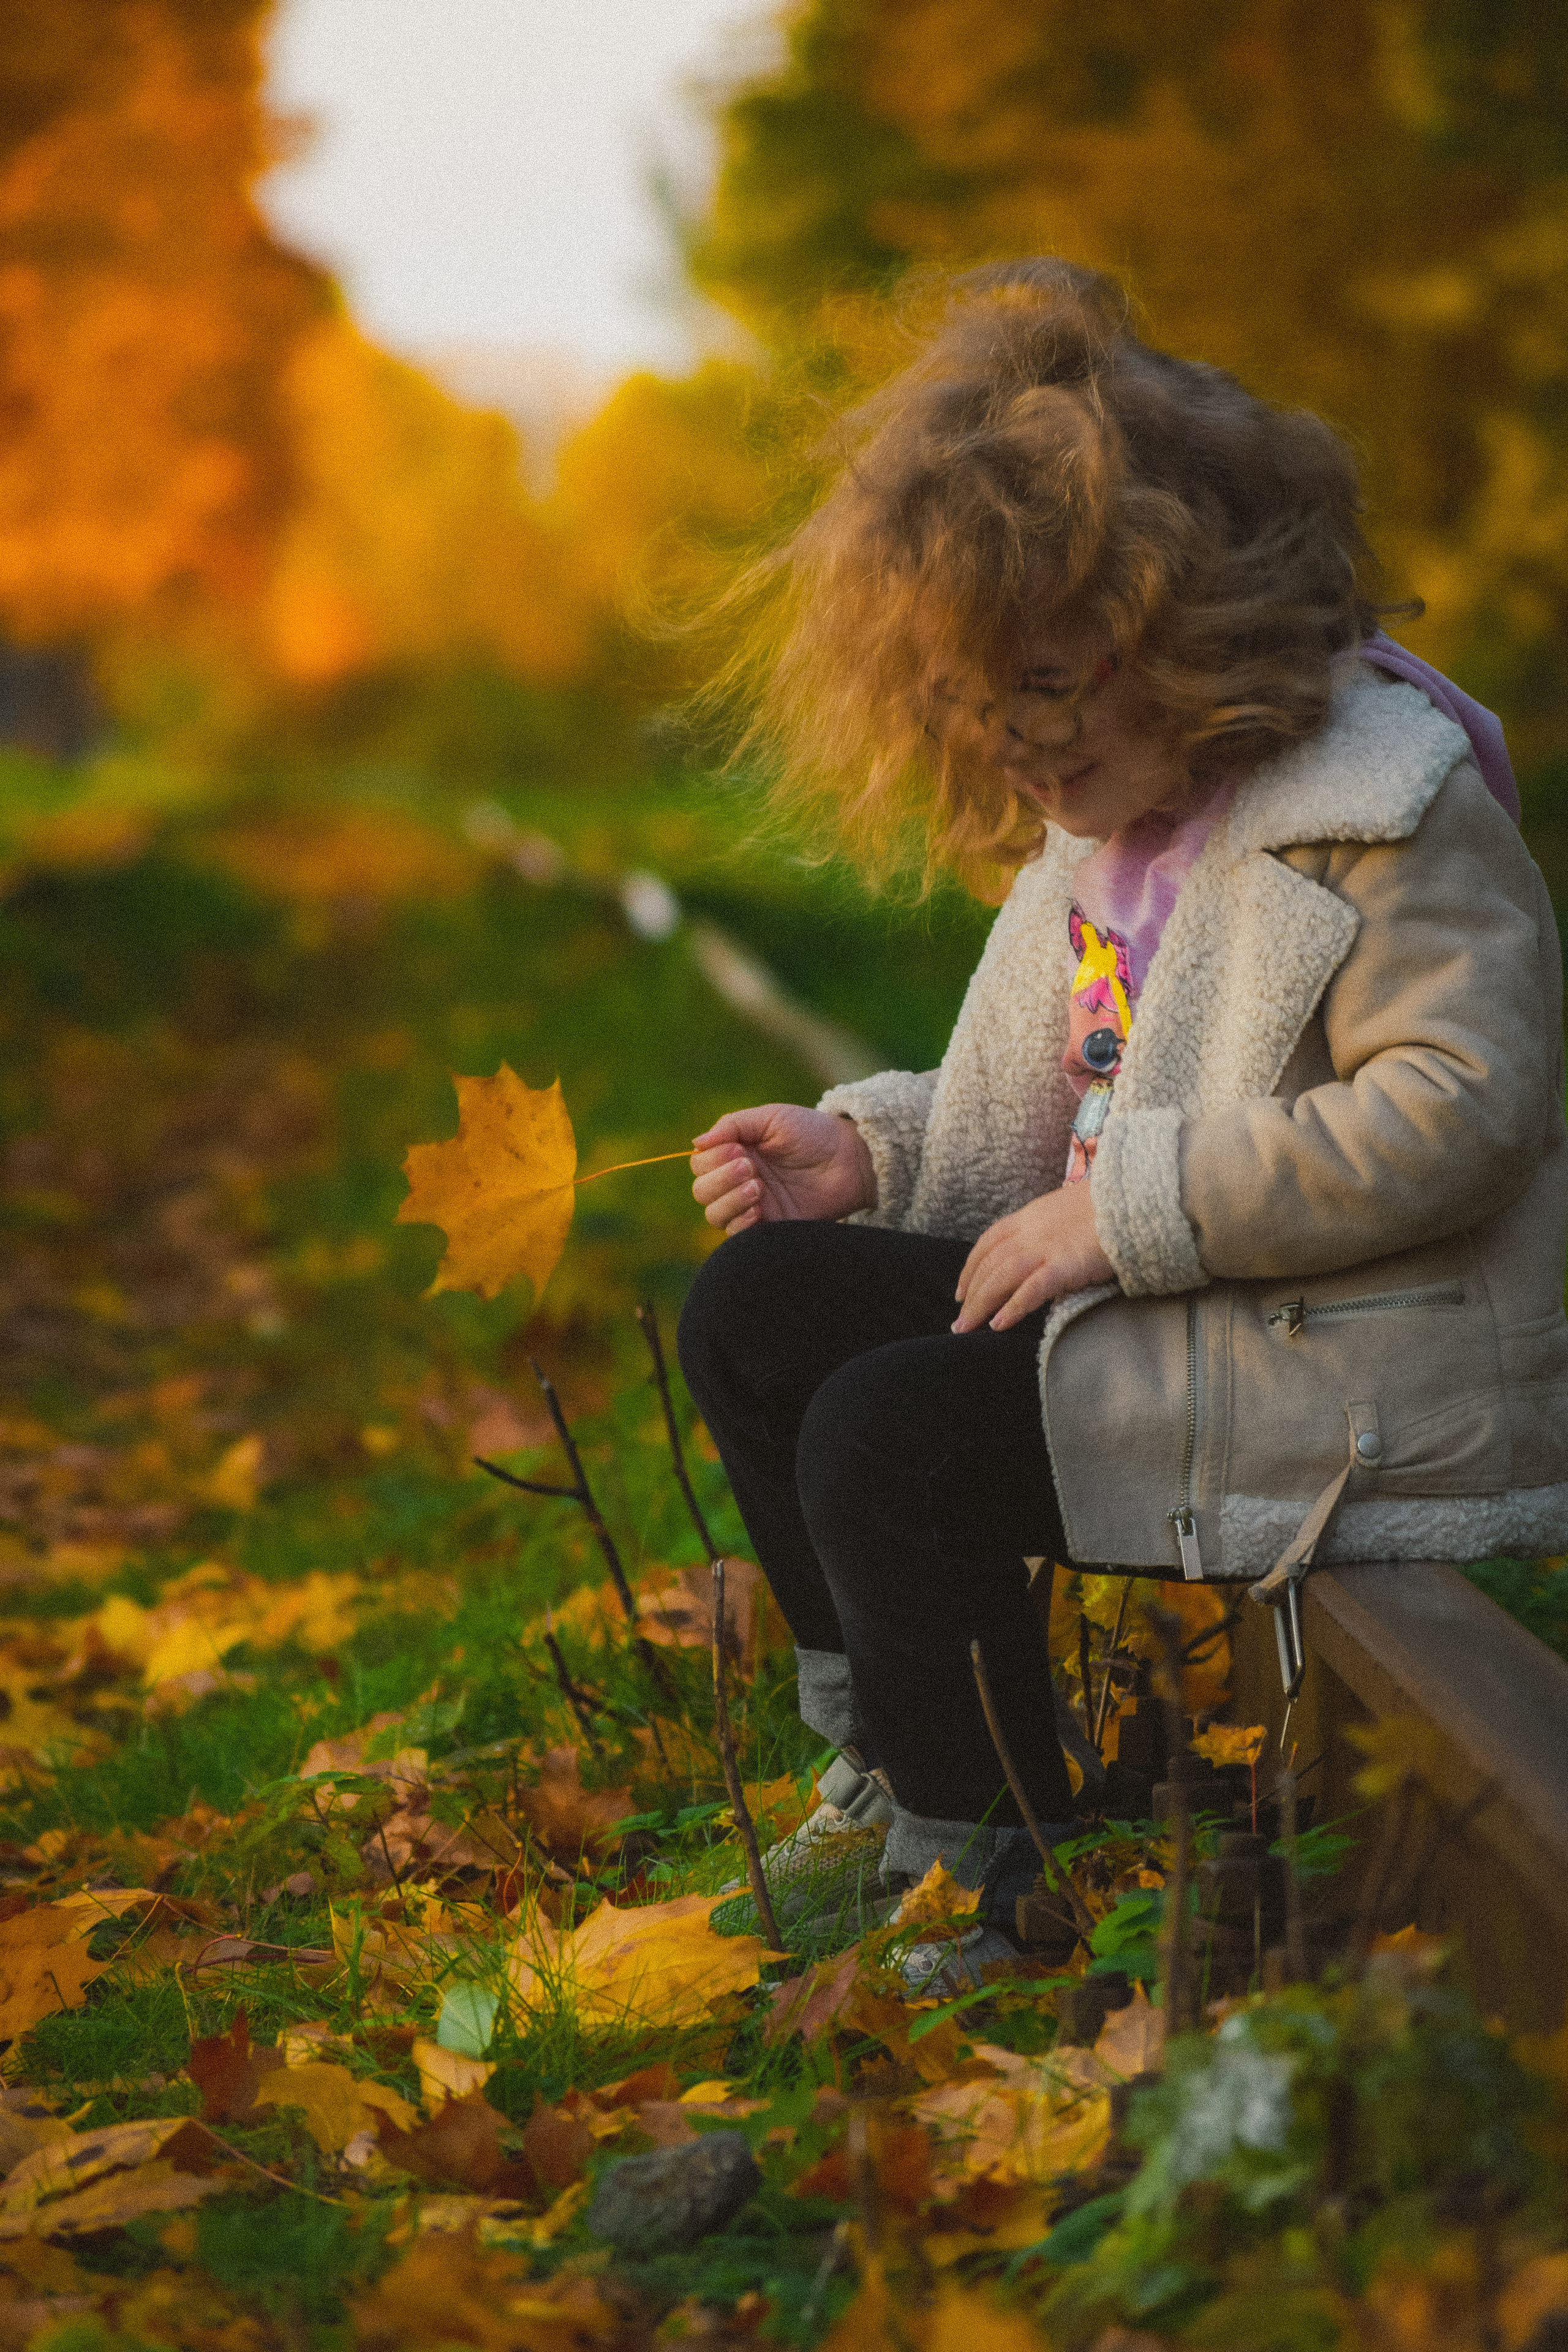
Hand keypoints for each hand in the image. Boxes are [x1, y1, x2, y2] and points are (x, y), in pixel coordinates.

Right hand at [691, 1105, 875, 1234]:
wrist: (851, 1159)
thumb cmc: (813, 1133)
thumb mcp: (771, 1118)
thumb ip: (732, 1125)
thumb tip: (695, 1144)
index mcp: (735, 1154)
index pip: (700, 1165)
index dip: (712, 1160)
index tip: (739, 1150)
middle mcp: (738, 1182)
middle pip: (702, 1192)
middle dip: (720, 1180)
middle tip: (751, 1168)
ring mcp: (753, 1206)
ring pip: (715, 1215)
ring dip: (730, 1201)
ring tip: (758, 1187)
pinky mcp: (771, 1228)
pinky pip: (738, 1236)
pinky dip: (741, 1223)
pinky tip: (760, 1209)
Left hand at [953, 1182, 1114, 1330]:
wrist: (1132, 1200)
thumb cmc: (1106, 1209)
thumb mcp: (1066, 1213)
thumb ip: (1048, 1232)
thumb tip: (1041, 1258)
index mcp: (1029, 1216)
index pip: (989, 1242)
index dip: (971, 1268)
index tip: (961, 1291)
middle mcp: (1031, 1230)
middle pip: (989, 1263)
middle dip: (971, 1294)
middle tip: (960, 1322)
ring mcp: (1047, 1247)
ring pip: (1001, 1276)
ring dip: (981, 1304)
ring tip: (968, 1328)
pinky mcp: (1066, 1264)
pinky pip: (1032, 1289)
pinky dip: (1012, 1307)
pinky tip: (999, 1324)